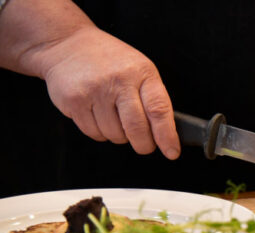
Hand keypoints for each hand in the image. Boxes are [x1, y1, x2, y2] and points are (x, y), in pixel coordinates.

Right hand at [37, 26, 179, 158]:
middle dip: (143, 145)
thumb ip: (152, 99)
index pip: (159, 110)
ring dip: (118, 135)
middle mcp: (118, 80)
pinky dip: (99, 131)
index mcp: (141, 73)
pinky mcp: (74, 101)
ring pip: (115, 135)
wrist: (67, 44)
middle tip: (144, 145)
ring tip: (113, 115)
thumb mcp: (139, 70)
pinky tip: (97, 114)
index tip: (172, 152)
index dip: (166, 135)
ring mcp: (94, 91)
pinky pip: (94, 133)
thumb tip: (165, 136)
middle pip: (136, 129)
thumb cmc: (110, 62)